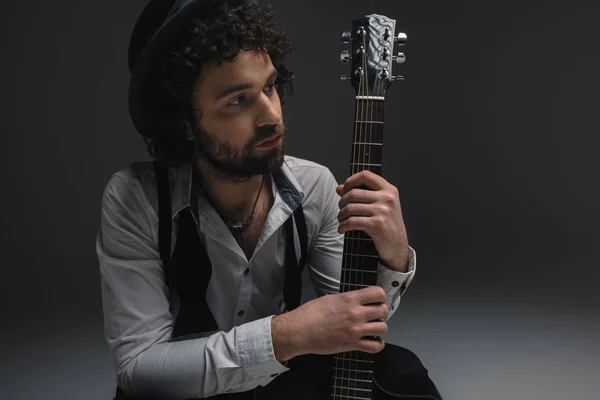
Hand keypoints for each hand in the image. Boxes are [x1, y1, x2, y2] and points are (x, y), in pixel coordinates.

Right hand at [271, 286, 388, 361]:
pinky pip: (375, 346)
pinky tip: (371, 340)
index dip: (380, 296)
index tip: (376, 299)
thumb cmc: (310, 313)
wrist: (300, 331)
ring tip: (372, 327)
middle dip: (380, 311)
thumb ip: (347, 300)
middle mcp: (356, 314)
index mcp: (350, 299)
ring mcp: (356, 330)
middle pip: (383, 310)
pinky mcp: (353, 345)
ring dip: (379, 327)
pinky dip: (377, 344)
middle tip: (374, 313)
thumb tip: (356, 301)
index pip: (378, 293)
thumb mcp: (330, 298)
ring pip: (383, 328)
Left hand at [336, 170, 409, 271]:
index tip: (344, 191)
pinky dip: (343, 226)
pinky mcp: (377, 224)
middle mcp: (387, 198)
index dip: (350, 181)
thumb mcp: (379, 205)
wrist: (397, 245)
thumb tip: (339, 188)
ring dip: (341, 215)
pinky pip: (352, 221)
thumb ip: (361, 194)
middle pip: (353, 193)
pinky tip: (342, 229)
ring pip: (350, 208)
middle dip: (342, 202)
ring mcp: (383, 211)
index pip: (365, 175)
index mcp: (389, 189)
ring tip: (341, 220)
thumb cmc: (386, 224)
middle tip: (341, 210)